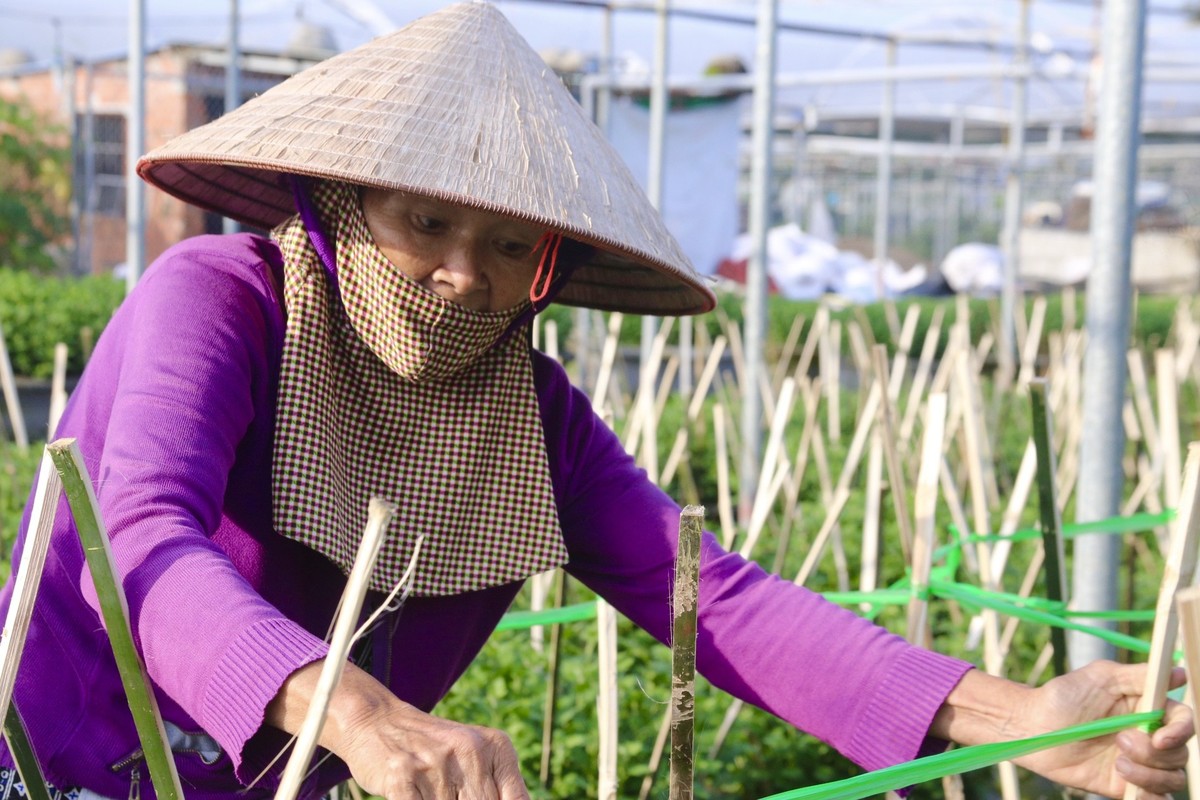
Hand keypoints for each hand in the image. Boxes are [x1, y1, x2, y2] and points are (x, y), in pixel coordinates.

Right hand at [338, 698, 529, 799]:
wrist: (378, 721)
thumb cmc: (433, 749)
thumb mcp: (475, 755)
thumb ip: (497, 786)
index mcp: (496, 746)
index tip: (481, 799)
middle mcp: (469, 750)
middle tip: (449, 794)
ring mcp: (436, 764)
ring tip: (429, 789)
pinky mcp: (403, 777)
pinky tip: (412, 794)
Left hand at [1013, 661, 1190, 799]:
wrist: (1033, 727)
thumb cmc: (1063, 696)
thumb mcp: (1101, 678)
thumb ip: (1139, 676)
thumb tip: (1178, 671)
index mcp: (1146, 708)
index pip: (1183, 721)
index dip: (1180, 731)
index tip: (1161, 737)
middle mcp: (1147, 736)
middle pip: (1179, 753)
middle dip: (1153, 752)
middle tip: (1120, 740)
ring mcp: (1138, 763)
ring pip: (1172, 778)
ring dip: (1149, 774)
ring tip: (1116, 762)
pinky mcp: (1124, 785)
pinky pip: (1155, 799)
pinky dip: (1150, 797)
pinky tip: (1128, 784)